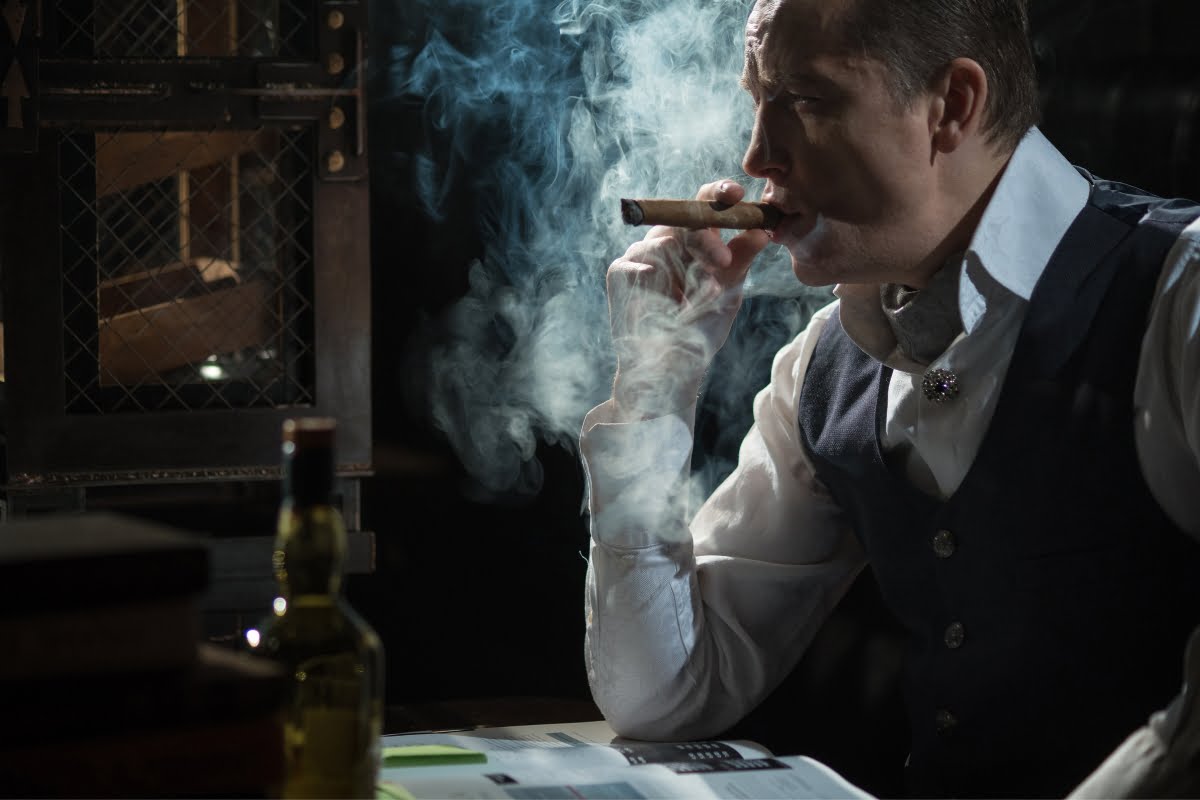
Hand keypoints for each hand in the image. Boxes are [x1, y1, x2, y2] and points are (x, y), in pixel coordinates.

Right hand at [606, 180, 769, 418]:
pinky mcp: (619, 271)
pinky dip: (655, 280)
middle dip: (704, 235)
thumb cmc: (700, 327)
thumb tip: (763, 229)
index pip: (703, 205)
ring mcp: (641, 255)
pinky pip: (638, 262)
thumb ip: (741, 259)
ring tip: (698, 297)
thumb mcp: (729, 291)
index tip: (734, 194)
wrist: (672, 365)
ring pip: (662, 241)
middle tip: (722, 260)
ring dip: (685, 268)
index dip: (717, 194)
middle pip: (682, 217)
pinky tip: (664, 301)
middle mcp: (666, 241)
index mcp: (693, 240)